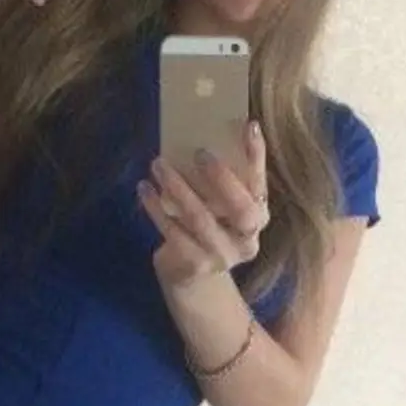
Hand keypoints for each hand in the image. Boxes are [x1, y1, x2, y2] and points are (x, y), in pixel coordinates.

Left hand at [138, 120, 270, 288]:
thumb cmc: (208, 229)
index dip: (257, 157)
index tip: (249, 126)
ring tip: (159, 164)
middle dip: (221, 178)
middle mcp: (246, 240)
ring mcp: (220, 255)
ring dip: (177, 187)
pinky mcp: (193, 264)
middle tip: (199, 152)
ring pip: (200, 218)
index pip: (261, 183)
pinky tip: (145, 189)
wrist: (194, 279)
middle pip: (241, 209)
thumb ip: (218, 183)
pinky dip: (156, 208)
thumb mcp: (219, 208)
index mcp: (258, 218)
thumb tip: (201, 133)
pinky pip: (173, 232)